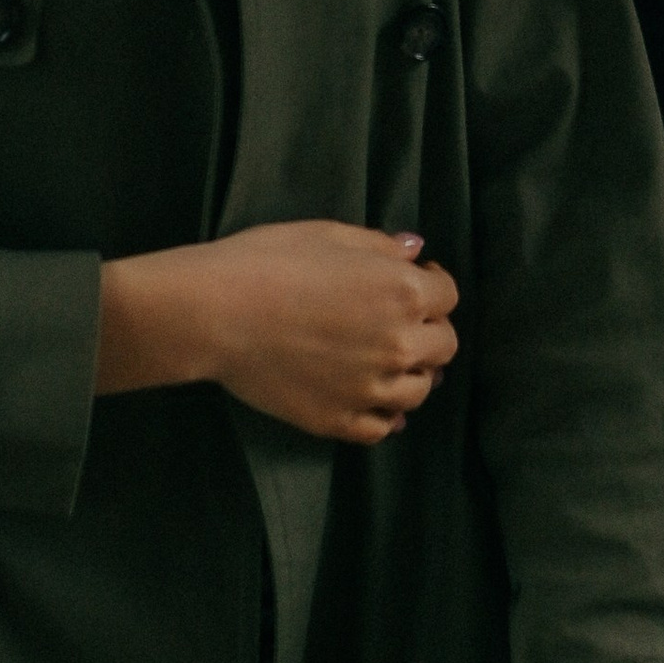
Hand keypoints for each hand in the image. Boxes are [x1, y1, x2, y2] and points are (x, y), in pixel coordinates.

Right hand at [95, 221, 457, 440]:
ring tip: (385, 360)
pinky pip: (382, 427)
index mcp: (403, 292)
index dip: (432, 284)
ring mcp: (371, 389)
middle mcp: (399, 344)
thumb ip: (380, 246)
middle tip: (401, 322)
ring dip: (412, 373)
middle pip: (443, 346)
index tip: (415, 281)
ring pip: (419, 391)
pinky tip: (372, 400)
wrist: (216, 312)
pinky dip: (385, 415)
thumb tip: (415, 251)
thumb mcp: (329, 235)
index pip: (447, 295)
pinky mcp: (339, 420)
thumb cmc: (268, 260)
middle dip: (429, 330)